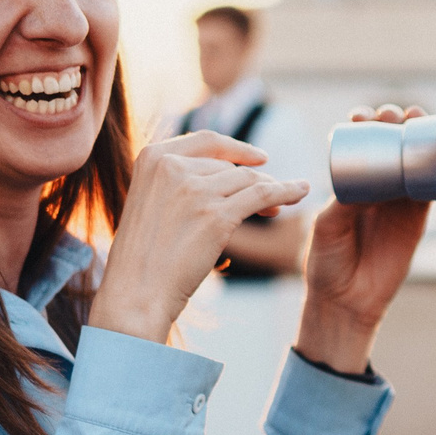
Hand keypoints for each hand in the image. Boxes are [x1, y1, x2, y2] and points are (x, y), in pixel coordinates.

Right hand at [92, 131, 305, 343]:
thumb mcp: (150, 204)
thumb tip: (223, 176)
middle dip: (253, 181)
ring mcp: (194, 189)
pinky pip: (262, 196)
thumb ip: (175, 183)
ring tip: (283, 207)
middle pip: (229, 165)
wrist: (135, 294)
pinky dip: (286, 192)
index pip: (206, 141)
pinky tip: (300, 192)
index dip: (237, 148)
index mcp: (153, 157)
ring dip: (272, 190)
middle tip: (271, 201)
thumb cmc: (143, 259)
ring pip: (248, 180)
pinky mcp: (215, 215)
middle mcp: (172, 167)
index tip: (260, 158)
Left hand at [295, 106, 431, 372]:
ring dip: (416, 138)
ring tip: (416, 119)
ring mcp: (398, 202)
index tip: (362, 116)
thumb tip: (369, 180)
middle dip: (392, 124)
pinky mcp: (417, 219)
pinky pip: (431, 190)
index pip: (358, 146)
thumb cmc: (327, 262)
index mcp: (348, 183)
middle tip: (392, 115)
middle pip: (390, 146)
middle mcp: (376, 188)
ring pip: (412, 162)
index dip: (363, 127)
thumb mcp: (328, 225)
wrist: (347, 300)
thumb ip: (346, 202)